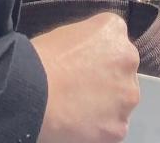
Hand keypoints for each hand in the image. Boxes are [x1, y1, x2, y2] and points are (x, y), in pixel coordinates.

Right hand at [34, 14, 139, 142]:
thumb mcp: (68, 33)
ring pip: (121, 102)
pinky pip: (114, 127)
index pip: (115, 43)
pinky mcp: (119, 126)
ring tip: (78, 109)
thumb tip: (89, 57)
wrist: (31, 91)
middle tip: (81, 89)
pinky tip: (80, 124)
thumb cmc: (42, 59)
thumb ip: (89, 43)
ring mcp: (127, 95)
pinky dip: (100, 128)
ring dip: (107, 105)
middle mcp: (128, 59)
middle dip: (108, 81)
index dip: (98, 57)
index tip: (82, 66)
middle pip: (122, 72)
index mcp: (114, 30)